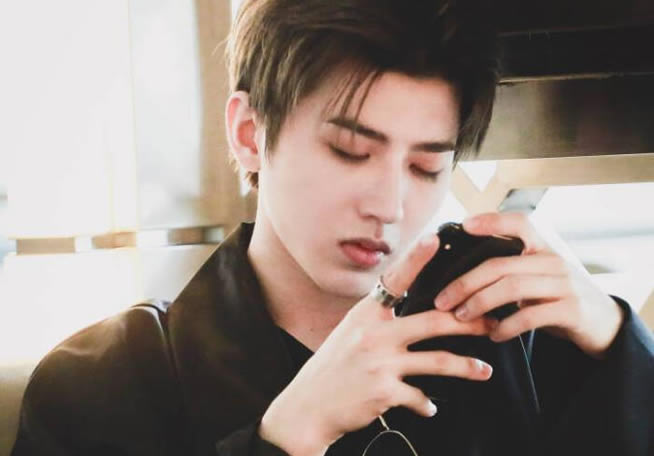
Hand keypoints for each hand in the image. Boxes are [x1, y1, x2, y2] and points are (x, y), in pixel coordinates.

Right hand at [259, 234, 495, 455]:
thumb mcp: (351, 332)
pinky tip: (432, 407)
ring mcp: (380, 362)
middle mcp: (374, 334)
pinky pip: (419, 396)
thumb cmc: (332, 366)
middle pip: (432, 321)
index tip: (435, 238)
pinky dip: (428, 404)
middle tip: (491, 322)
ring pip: (437, 361)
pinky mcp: (384, 391)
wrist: (308, 406)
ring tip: (483, 370)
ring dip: (466, 367)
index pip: (394, 280)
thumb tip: (412, 310)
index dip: (416, 259)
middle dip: (468, 323)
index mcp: (366, 314)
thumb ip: (379, 320)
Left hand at [434, 212, 623, 358]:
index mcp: (543, 247)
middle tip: (442, 300)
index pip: (519, 223)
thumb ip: (510, 268)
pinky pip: (530, 316)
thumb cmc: (557, 296)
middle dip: (465, 283)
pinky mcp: (572, 311)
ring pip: (512, 288)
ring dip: (480, 304)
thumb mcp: (538, 275)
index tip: (464, 225)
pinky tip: (492, 335)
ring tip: (460, 317)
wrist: (605, 324)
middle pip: (500, 264)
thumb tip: (458, 269)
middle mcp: (554, 260)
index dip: (492, 221)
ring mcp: (565, 285)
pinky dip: (506, 327)